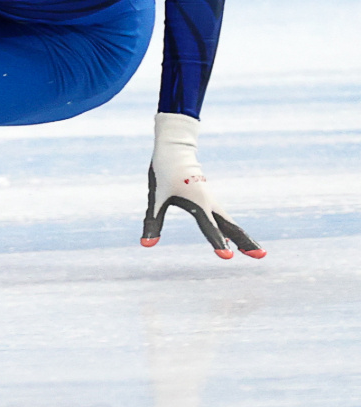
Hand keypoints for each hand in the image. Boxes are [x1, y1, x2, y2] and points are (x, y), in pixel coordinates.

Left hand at [142, 112, 263, 258]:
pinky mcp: (209, 199)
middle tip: (261, 256)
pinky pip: (223, 217)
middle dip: (246, 242)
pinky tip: (232, 238)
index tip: (229, 257)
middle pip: (232, 226)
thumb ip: (153, 222)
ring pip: (230, 222)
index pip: (210, 228)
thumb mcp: (155, 198)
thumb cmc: (164, 172)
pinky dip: (232, 229)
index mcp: (198, 203)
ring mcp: (211, 201)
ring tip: (254, 252)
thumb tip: (146, 245)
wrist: (175, 149)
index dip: (218, 243)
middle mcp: (209, 203)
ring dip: (243, 237)